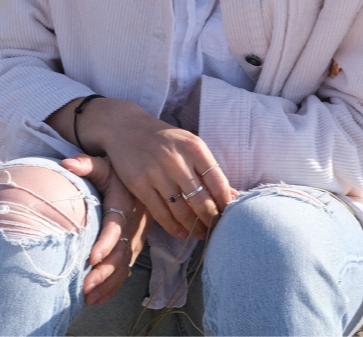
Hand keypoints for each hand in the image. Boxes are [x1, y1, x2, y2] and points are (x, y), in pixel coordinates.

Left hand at [61, 154, 148, 305]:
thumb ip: (86, 164)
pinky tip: (100, 299)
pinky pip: (126, 268)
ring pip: (123, 265)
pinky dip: (114, 285)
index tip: (91, 258)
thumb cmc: (117, 170)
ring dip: (108, 284)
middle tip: (85, 288)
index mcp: (124, 205)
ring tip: (89, 299)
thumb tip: (66, 163)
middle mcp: (132, 225)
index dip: (105, 243)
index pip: (115, 227)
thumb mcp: (104, 164)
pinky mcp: (135, 245)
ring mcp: (135, 237)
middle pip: (119, 253)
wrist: (142, 175)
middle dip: (103, 273)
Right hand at [77, 99, 233, 240]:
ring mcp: (156, 172)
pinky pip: (161, 213)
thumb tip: (236, 196)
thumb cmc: (164, 139)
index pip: (218, 183)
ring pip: (181, 211)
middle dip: (211, 221)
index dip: (226, 205)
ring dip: (194, 227)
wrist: (126, 127)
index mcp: (194, 147)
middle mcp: (176, 159)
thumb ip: (210, 171)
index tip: (228, 216)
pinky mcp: (139, 184)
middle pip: (202, 201)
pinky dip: (174, 227)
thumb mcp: (189, 146)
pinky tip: (182, 232)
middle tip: (215, 231)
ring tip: (200, 234)